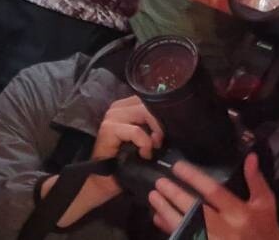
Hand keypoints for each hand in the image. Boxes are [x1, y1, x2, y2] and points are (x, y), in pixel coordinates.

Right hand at [69, 95, 164, 212]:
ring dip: (154, 132)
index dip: (161, 113)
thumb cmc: (127, 160)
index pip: (148, 98)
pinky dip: (145, 143)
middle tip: (161, 142)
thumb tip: (173, 124)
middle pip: (148, 103)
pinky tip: (144, 154)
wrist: (106, 179)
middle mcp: (116, 108)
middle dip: (160, 123)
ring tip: (153, 148)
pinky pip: (136, 131)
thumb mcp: (144, 139)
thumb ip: (153, 127)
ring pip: (144, 112)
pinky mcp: (108, 129)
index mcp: (125, 107)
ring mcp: (111, 117)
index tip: (166, 133)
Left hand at [149, 155, 278, 239]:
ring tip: (154, 197)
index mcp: (240, 213)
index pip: (213, 192)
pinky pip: (184, 238)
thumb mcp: (265, 204)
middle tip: (159, 182)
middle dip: (174, 194)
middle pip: (195, 210)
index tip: (178, 167)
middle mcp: (227, 229)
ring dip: (166, 211)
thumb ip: (256, 181)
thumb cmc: (265, 227)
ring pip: (185, 226)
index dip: (194, 178)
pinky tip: (158, 218)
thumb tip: (250, 156)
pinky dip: (170, 228)